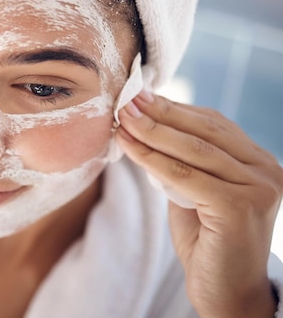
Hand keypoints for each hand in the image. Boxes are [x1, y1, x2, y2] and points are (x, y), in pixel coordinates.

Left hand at [116, 90, 282, 317]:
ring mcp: (259, 187)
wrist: (226, 293)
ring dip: (151, 130)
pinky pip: (184, 175)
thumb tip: (145, 125)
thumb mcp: (194, 191)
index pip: (212, 123)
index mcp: (258, 162)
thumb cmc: (207, 242)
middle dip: (159, 112)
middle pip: (204, 130)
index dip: (173, 107)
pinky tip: (127, 146)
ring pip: (193, 149)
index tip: (139, 94)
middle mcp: (266, 170)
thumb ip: (182, 162)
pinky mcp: (240, 207)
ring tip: (121, 116)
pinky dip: (151, 158)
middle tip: (126, 99)